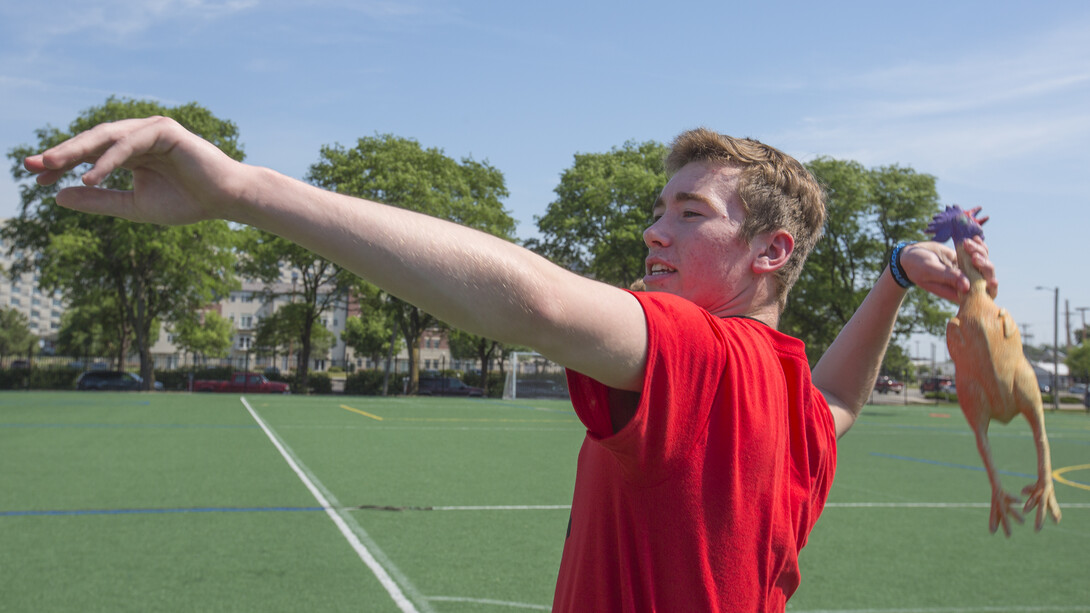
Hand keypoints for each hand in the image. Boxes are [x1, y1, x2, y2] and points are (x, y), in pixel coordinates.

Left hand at [23, 116, 244, 225]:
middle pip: (91, 141)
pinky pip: (130, 143)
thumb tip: (57, 197)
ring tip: (52, 165)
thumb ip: (99, 200)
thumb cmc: (188, 203)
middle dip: (61, 153)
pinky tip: (91, 173)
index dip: (62, 166)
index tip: (36, 181)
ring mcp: (151, 130)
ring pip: (106, 137)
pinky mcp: (165, 130)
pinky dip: (109, 158)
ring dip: (78, 150)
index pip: (88, 154)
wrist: (226, 200)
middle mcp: (138, 137)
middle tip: (32, 166)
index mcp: (130, 153)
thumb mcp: (134, 206)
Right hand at [899, 237, 996, 302]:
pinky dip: (980, 246)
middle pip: (987, 279)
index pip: (981, 296)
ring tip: (966, 244)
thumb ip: (948, 277)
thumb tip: (967, 287)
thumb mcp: (931, 270)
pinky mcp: (966, 259)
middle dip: (985, 266)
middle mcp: (964, 283)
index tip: (988, 277)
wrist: (912, 255)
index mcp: (956, 292)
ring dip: (980, 253)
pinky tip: (973, 239)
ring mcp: (966, 271)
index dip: (989, 287)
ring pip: (985, 264)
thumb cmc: (917, 266)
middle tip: (974, 255)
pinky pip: (980, 254)